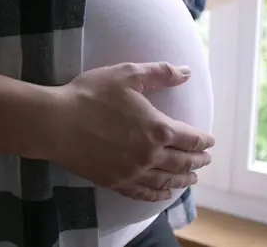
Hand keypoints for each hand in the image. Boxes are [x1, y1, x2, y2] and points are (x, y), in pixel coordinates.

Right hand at [50, 62, 214, 201]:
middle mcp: (150, 155)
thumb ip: (159, 73)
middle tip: (205, 160)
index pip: (190, 138)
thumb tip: (187, 72)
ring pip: (166, 181)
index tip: (210, 141)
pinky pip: (143, 193)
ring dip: (183, 180)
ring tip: (191, 179)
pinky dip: (157, 195)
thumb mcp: (126, 75)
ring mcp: (132, 172)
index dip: (204, 140)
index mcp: (157, 127)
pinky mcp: (115, 182)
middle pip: (182, 162)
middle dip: (198, 161)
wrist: (56, 123)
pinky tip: (162, 194)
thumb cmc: (90, 95)